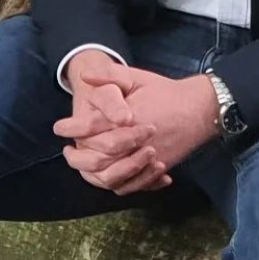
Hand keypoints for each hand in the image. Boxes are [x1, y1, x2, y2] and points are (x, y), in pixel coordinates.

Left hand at [55, 64, 220, 194]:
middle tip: (67, 151)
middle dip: (77, 157)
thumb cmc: (165, 91)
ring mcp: (145, 159)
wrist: (199, 109)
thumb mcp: (136, 76)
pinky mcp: (155, 169)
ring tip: (83, 165)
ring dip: (93, 174)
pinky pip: (131, 185)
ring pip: (111, 177)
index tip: (59, 128)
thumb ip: (109, 75)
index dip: (72, 128)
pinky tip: (106, 175)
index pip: (90, 128)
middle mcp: (133, 142)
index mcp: (126, 118)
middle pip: (97, 159)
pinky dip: (116, 183)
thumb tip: (84, 77)